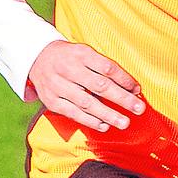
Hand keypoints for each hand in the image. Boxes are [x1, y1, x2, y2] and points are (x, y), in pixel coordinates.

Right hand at [28, 40, 144, 132]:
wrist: (38, 57)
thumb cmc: (71, 56)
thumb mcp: (86, 52)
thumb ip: (104, 67)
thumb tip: (130, 87)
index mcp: (82, 54)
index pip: (107, 68)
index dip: (124, 79)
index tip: (138, 90)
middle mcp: (70, 69)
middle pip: (100, 86)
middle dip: (122, 99)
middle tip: (139, 108)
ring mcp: (59, 86)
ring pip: (87, 103)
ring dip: (108, 114)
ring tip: (124, 122)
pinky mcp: (52, 101)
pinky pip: (73, 113)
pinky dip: (90, 121)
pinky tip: (104, 125)